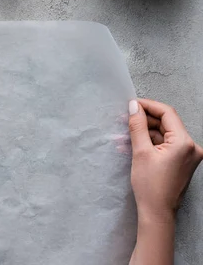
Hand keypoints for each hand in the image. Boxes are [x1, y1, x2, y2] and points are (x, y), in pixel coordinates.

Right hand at [129, 99, 202, 221]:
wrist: (157, 212)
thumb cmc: (150, 186)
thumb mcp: (140, 152)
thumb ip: (137, 126)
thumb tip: (134, 107)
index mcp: (184, 143)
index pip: (167, 113)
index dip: (148, 106)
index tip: (132, 105)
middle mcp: (191, 147)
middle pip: (167, 123)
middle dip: (145, 120)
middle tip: (126, 119)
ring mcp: (188, 155)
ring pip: (165, 134)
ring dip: (145, 132)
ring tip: (125, 135)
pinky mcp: (182, 161)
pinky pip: (166, 144)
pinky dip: (151, 142)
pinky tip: (134, 144)